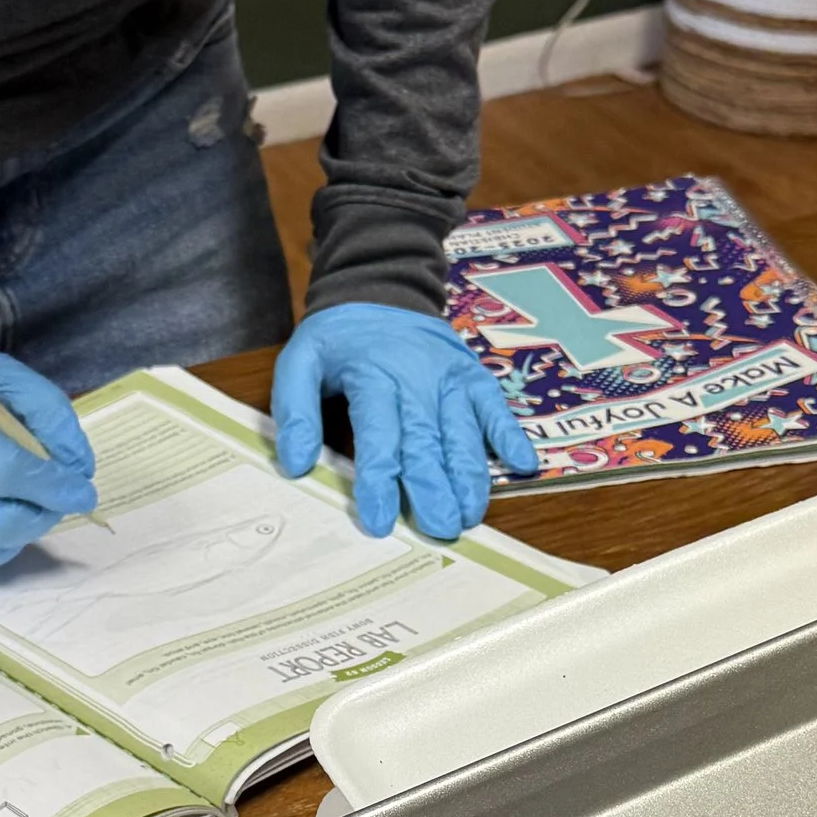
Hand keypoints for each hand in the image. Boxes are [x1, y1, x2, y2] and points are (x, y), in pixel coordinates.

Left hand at [271, 301, 536, 539]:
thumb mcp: (299, 361)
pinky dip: (510, 434)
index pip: (378, 434)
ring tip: (471, 514)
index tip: (379, 521)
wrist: (380, 286)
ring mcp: (450, 378)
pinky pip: (494, 408)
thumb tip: (296, 464)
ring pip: (462, 431)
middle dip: (434, 488)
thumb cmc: (339, 337)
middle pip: (426, 440)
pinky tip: (522, 464)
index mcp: (373, 375)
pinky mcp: (473, 377)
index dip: (379, 480)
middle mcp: (417, 378)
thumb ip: (295, 412)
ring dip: (469, 475)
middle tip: (440, 529)